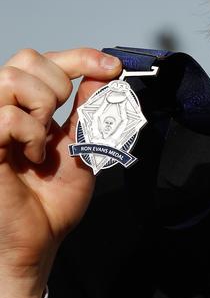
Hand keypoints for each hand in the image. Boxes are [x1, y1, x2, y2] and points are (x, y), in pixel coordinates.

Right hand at [0, 48, 121, 297]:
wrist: (41, 241)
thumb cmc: (53, 199)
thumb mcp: (82, 145)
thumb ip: (88, 109)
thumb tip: (102, 74)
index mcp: (23, 106)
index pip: (43, 60)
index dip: (80, 56)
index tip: (111, 68)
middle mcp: (1, 109)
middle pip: (25, 59)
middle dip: (58, 84)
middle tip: (62, 120)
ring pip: (11, 79)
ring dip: (42, 108)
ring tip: (44, 141)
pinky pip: (6, 117)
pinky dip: (30, 134)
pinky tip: (32, 157)